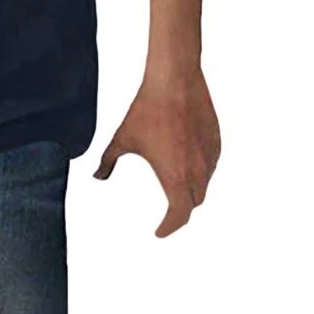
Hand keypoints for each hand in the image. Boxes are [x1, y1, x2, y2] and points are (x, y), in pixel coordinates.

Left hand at [92, 67, 220, 236]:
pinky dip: (201, 170)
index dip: (169, 227)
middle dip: (180, 210)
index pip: (179, 216)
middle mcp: (198, 172)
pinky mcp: (216, 142)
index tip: (160, 231)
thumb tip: (97, 176)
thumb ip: (108, 161)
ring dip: (192, 190)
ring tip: (176, 185)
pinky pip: (211, 164)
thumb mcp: (122, 138)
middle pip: (193, 202)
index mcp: (176, 178)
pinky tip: (187, 160)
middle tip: (167, 211)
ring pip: (205, 184)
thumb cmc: (147, 110)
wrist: (174, 82)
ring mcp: (210, 157)